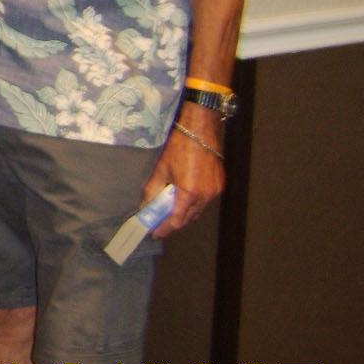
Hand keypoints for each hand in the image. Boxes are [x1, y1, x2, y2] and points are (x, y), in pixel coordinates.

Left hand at [146, 104, 225, 237]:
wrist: (200, 130)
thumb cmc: (180, 146)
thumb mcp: (161, 168)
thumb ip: (152, 190)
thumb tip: (145, 205)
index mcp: (190, 192)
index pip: (176, 220)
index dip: (165, 229)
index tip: (155, 234)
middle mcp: (205, 195)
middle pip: (188, 219)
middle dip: (173, 224)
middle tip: (159, 225)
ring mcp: (214, 191)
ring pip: (197, 212)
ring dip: (184, 216)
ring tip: (169, 214)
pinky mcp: (219, 185)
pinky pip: (205, 202)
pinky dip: (193, 206)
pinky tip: (183, 202)